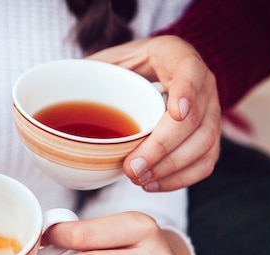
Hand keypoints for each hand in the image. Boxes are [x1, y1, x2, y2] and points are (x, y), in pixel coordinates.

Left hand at [87, 35, 220, 191]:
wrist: (155, 73)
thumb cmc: (129, 68)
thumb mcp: (108, 60)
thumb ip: (89, 70)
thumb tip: (58, 87)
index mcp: (176, 56)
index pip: (190, 70)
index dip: (186, 92)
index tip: (175, 112)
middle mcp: (202, 82)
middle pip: (196, 118)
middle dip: (163, 148)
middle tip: (132, 168)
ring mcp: (211, 111)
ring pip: (205, 143)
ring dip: (170, 167)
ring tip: (138, 179)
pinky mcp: (210, 135)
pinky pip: (206, 162)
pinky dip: (180, 178)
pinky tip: (153, 184)